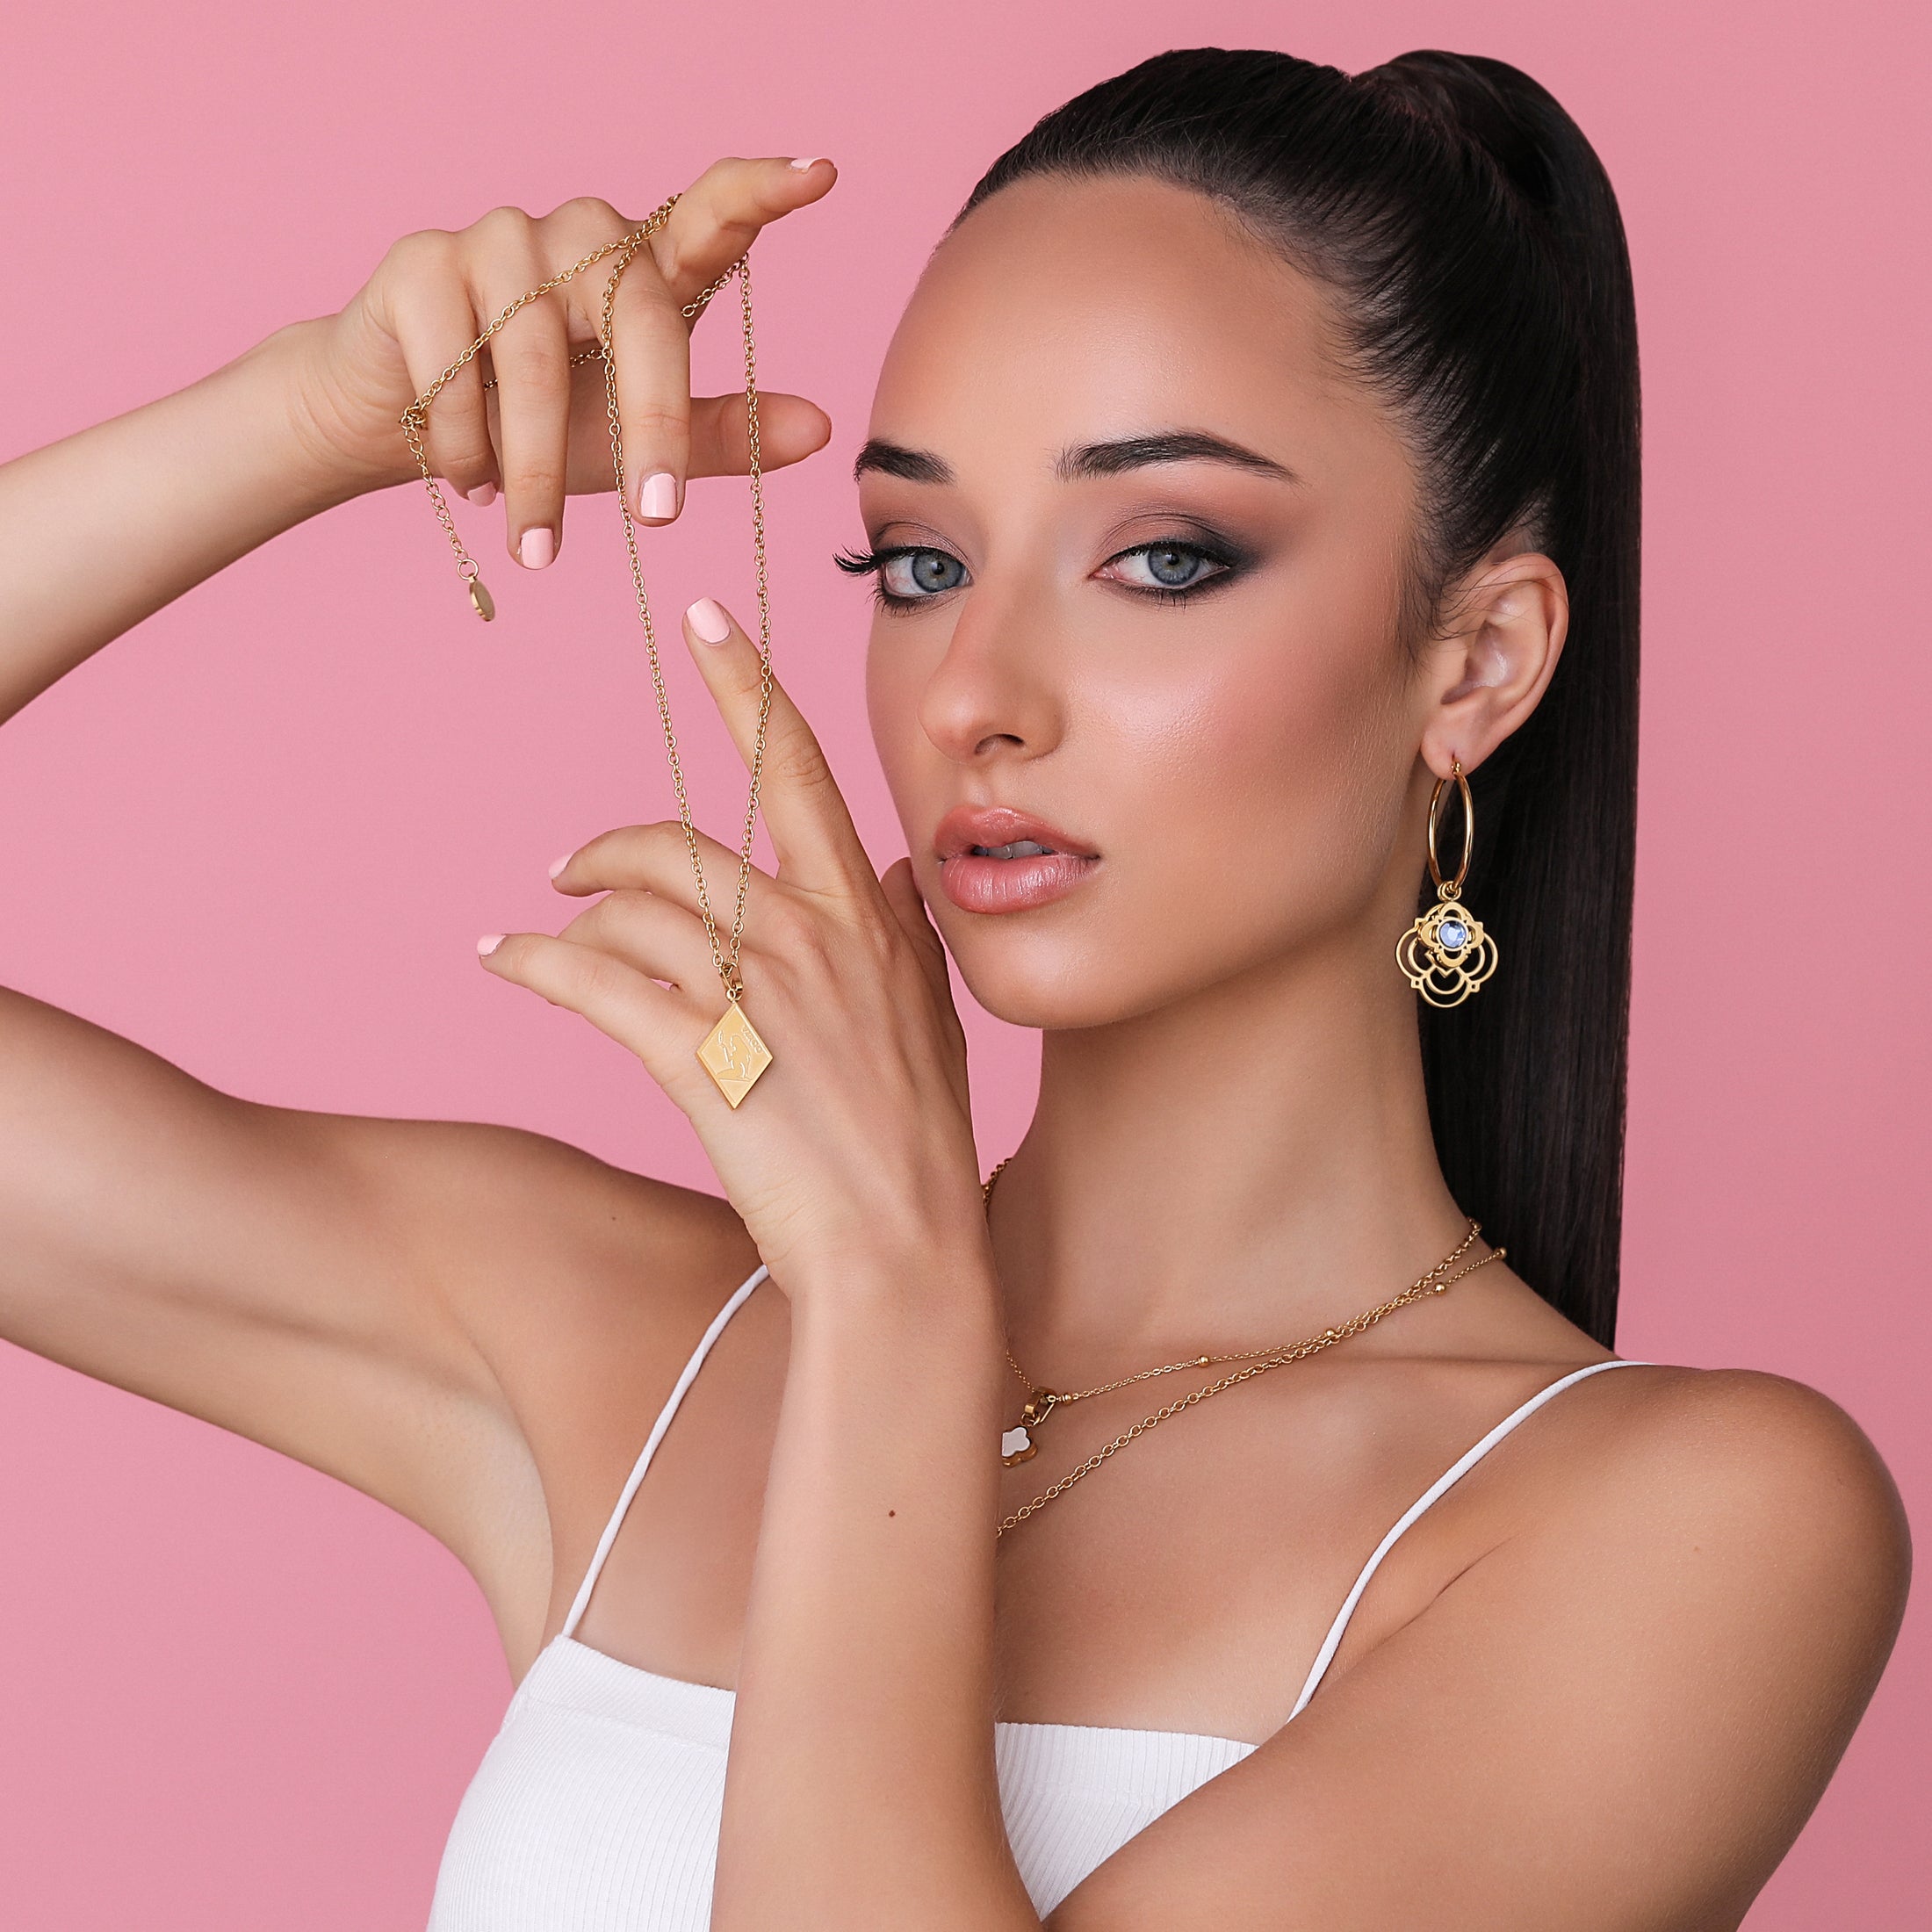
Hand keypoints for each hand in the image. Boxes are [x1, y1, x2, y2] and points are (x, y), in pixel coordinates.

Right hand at [281, 158, 835, 555]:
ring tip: (536, 544)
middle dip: (651, 428)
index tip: (821, 177)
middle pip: (638, 315)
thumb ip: (722, 434)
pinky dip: (467, 444)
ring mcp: (500, 240)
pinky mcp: (424, 263)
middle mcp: (580, 239)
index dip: (762, 191)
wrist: (416, 441)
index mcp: (644, 273)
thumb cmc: (541, 434)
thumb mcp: (637, 446)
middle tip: (656, 520)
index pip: (711, 215)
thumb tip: (820, 430)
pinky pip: (457, 365)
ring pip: (536, 357)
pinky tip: (468, 480)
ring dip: (537, 467)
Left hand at [475, 597, 988, 1296]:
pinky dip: (535, 963)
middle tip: (564, 865)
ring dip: (570, 917)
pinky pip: (590, 980)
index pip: (801, 769)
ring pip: (630, 909)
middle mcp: (811, 935)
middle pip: (682, 841)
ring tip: (539, 941)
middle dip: (609, 841)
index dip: (746, 685)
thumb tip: (882, 859)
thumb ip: (902, 930)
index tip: (703, 615)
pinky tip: (507, 961)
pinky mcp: (699, 1056)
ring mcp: (755, 994)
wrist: (904, 1258)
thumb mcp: (932, 1019)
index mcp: (866, 917)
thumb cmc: (918, 1148)